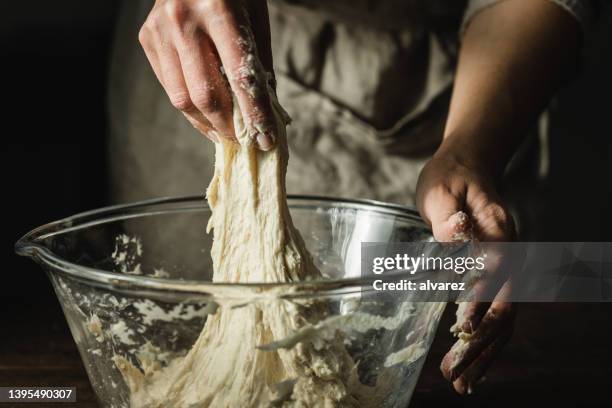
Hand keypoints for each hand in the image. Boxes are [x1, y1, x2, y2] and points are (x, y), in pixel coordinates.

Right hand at [139, 0, 275, 148]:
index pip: (240, 77)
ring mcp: (160, 30)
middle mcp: (183, 20)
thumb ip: (259, 64)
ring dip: (207, 124)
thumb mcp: (256, 17)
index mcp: (219, 10)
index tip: (266, 139)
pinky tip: (206, 115)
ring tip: (225, 134)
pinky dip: (190, 108)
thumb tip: (267, 112)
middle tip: (245, 140)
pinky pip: (169, 87)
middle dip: (229, 126)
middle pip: (206, 95)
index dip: (254, 114)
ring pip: (182, 98)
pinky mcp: (147, 38)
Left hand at [416, 147, 516, 393]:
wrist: (468, 169)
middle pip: (505, 308)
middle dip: (480, 344)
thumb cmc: (451, 179)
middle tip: (454, 376)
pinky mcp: (498, 278)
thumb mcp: (441, 189)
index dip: (480, 302)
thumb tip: (455, 234)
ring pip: (506, 320)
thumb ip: (447, 214)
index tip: (460, 329)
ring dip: (484, 354)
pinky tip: (471, 365)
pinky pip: (499, 317)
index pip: (495, 273)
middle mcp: (511, 255)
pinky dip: (487, 343)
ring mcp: (508, 269)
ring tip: (461, 384)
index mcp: (498, 232)